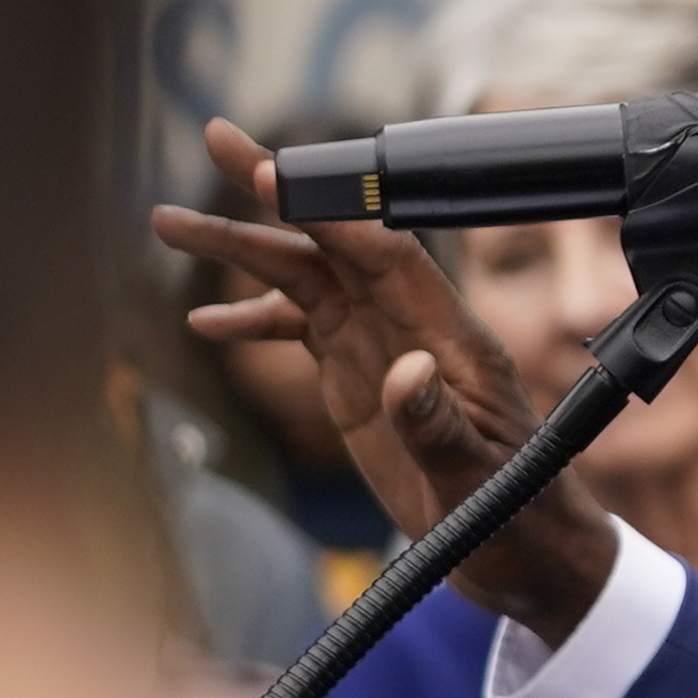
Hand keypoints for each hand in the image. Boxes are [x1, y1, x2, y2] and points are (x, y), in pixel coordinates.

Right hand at [153, 121, 617, 644]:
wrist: (529, 559)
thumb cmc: (522, 522)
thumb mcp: (482, 484)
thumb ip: (440, 429)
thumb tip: (406, 373)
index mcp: (455, 342)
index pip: (389, 256)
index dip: (334, 210)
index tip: (276, 174)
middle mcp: (418, 331)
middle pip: (339, 247)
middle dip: (277, 195)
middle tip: (217, 139)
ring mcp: (386, 351)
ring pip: (310, 280)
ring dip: (246, 250)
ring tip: (168, 221)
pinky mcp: (363, 380)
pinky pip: (304, 330)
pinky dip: (255, 319)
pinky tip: (205, 319)